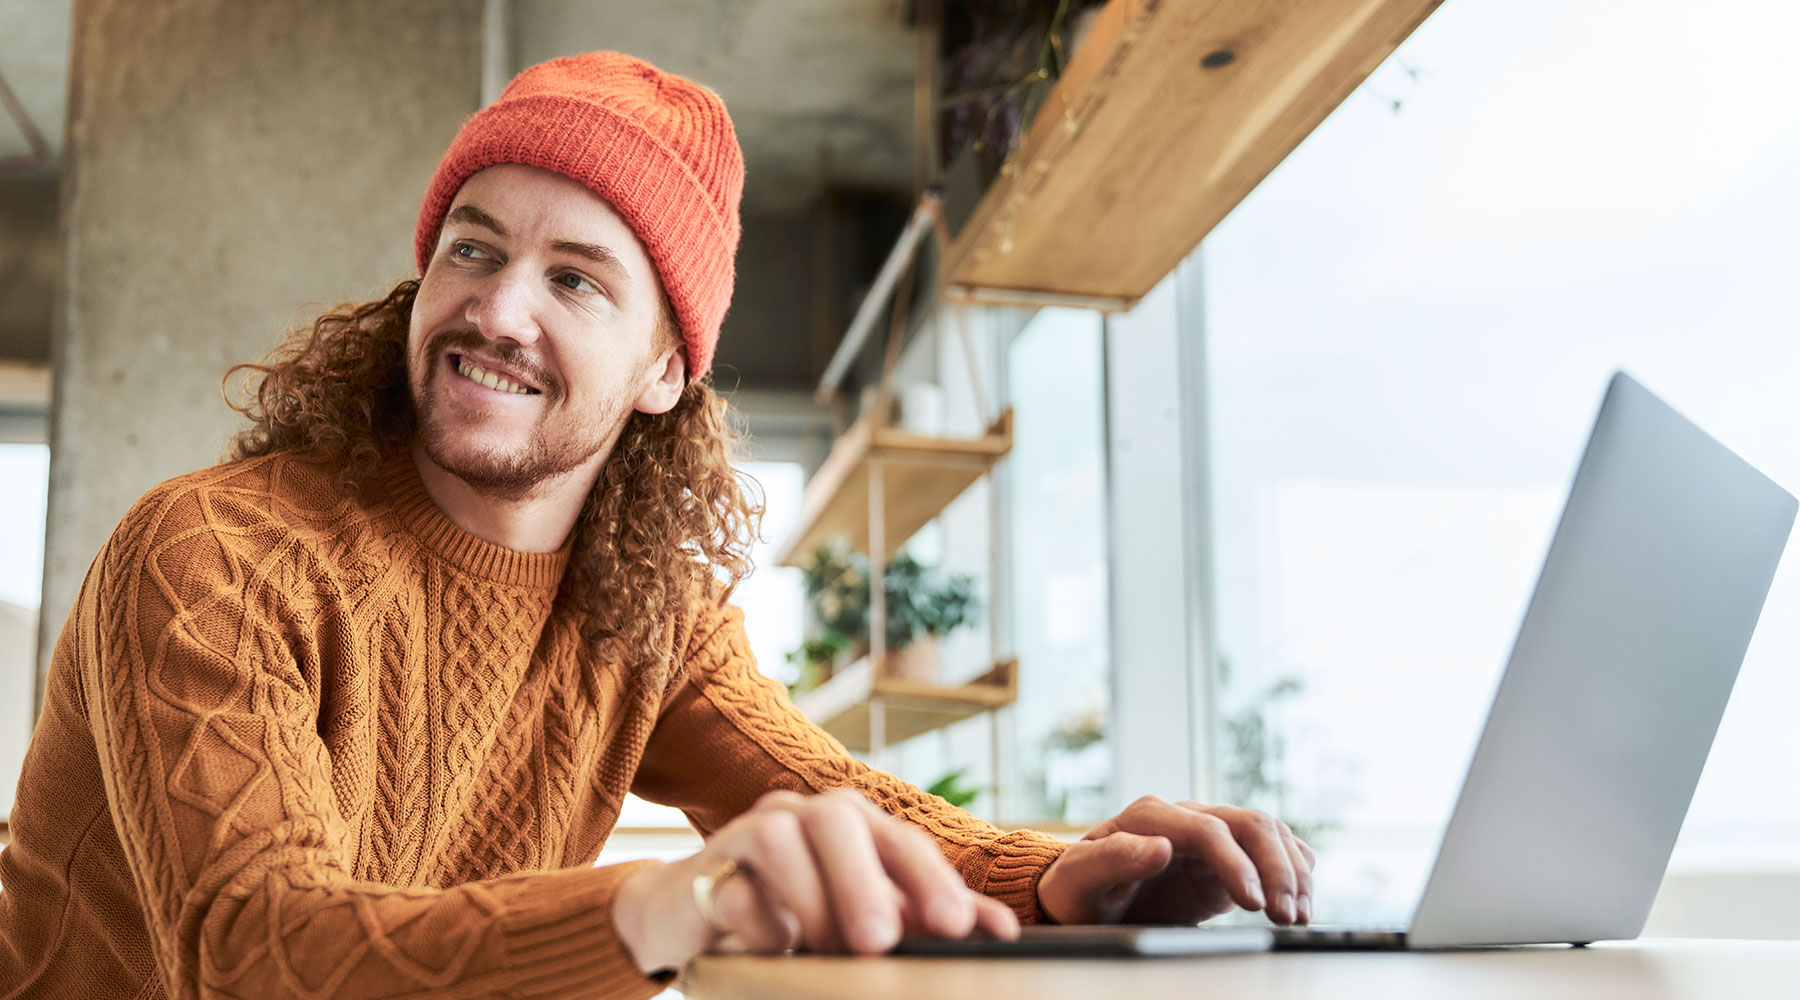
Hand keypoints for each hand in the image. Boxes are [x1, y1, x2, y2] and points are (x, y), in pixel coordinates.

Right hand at [612, 788, 1019, 973]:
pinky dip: (757, 923)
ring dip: (810, 900)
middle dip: (864, 881)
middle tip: (880, 943)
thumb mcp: (869, 916)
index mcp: (855, 824)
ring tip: (828, 951)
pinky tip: (772, 949)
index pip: (901, 840)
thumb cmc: (797, 912)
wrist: (698, 915)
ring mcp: (750, 832)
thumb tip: (1001, 931)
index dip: (931, 880)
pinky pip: (730, 886)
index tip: (958, 928)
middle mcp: (805, 815)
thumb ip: (928, 917)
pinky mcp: (705, 869)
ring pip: (780, 839)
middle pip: (839, 819)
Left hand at [1036, 796, 1314, 926]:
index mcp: (1150, 816)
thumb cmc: (1078, 890)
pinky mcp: (1227, 859)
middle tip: (1285, 916)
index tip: (1254, 902)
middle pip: (1249, 824)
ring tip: (1297, 916)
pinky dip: (1295, 872)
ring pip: (1268, 834)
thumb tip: (1160, 846)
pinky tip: (1300, 904)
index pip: (1208, 829)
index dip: (1236, 862)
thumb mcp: (1080, 879)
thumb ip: (1113, 859)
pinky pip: (1273, 851)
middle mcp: (1186, 817)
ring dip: (1292, 871)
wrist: (1084, 899)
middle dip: (1276, 868)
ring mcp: (1211, 835)